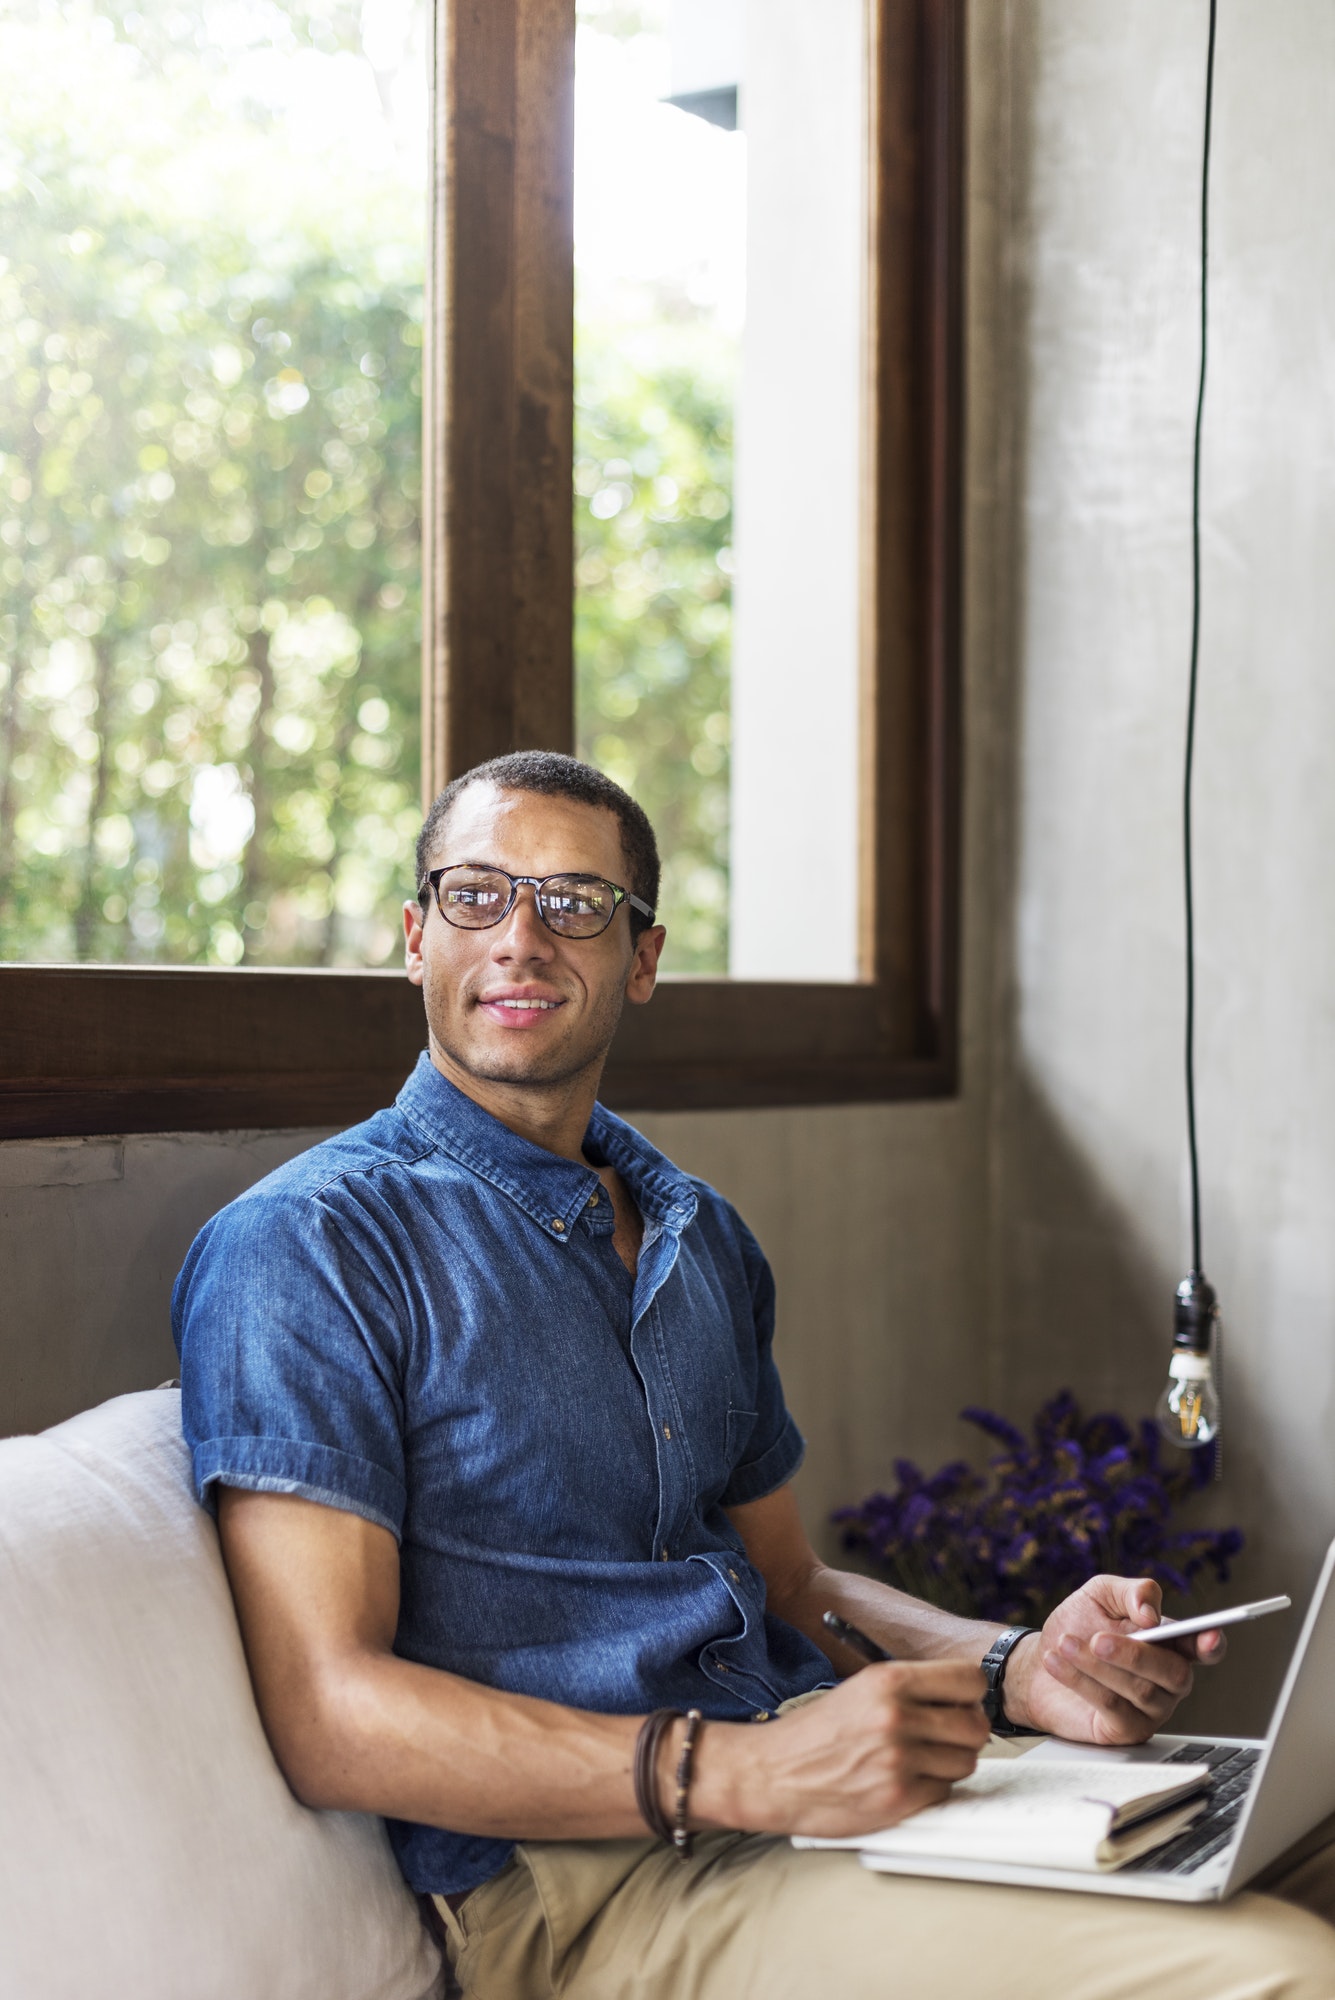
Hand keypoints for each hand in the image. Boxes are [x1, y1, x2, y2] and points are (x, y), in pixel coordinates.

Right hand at [718, 1660, 989, 1839]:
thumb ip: (910, 1689)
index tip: (961, 1702)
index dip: (970, 1694)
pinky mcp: (897, 1798)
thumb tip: (964, 1699)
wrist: (773, 1773)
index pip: (969, 1679)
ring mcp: (898, 1760)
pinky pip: (944, 1791)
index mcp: (889, 1680)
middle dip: (965, 1732)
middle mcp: (897, 1716)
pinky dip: (931, 1789)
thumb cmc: (816, 1731)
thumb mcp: (860, 1688)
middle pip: (976, 1725)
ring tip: (920, 1761)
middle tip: (945, 1737)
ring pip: (965, 1761)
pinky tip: (905, 1781)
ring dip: (949, 1763)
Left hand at [1003, 1575, 1226, 1744]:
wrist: (1040, 1662)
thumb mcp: (1101, 1595)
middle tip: (1097, 1639)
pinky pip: (1113, 1708)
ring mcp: (1152, 1709)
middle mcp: (1168, 1680)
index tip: (1207, 1638)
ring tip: (1065, 1644)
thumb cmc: (1078, 1625)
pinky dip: (1082, 1682)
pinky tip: (1057, 1662)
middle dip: (1134, 1655)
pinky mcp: (1127, 1730)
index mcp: (1171, 1644)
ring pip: (1140, 1690)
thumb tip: (1151, 1613)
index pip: (1205, 1648)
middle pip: (1174, 1673)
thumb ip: (1131, 1593)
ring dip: (1098, 1665)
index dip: (1212, 1645)